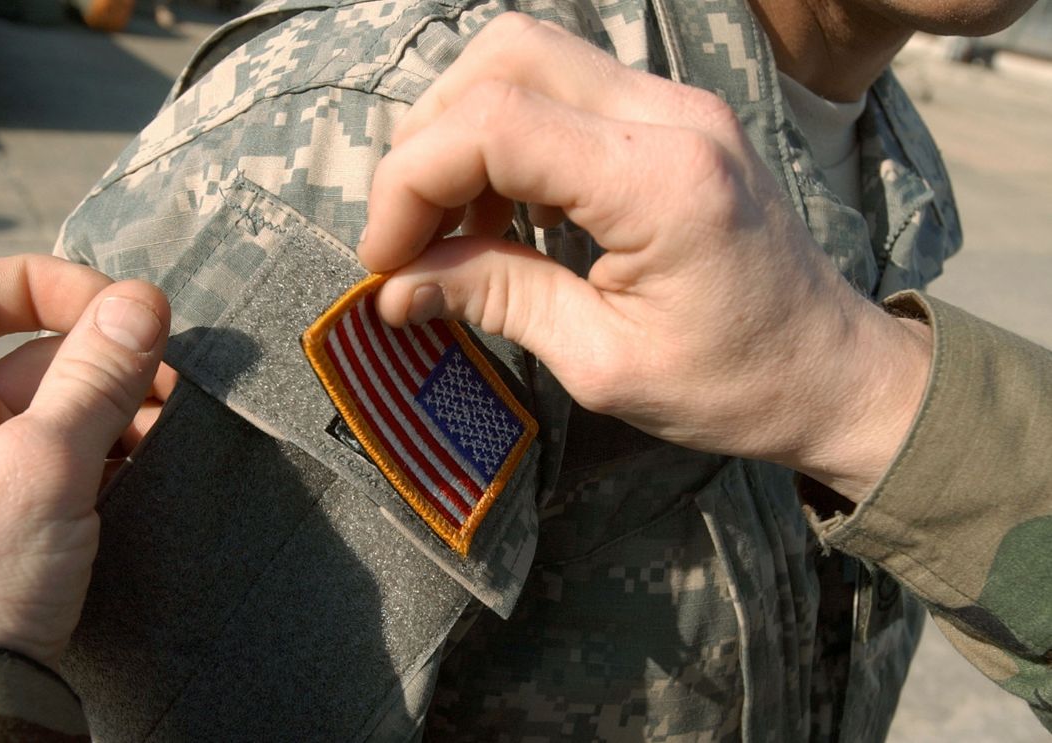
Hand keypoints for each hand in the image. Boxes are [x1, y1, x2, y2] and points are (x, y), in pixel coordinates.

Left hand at [0, 255, 169, 685]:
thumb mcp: (39, 464)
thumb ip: (96, 375)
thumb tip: (141, 300)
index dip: (45, 284)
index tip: (121, 312)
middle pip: (29, 354)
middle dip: (108, 362)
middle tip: (175, 385)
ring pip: (55, 415)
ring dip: (117, 415)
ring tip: (168, 440)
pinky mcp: (0, 529)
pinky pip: (62, 470)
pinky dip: (108, 464)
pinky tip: (147, 480)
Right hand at [359, 13, 930, 497]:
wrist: (833, 371)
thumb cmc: (734, 386)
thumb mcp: (603, 363)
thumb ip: (496, 301)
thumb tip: (394, 288)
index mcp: (662, 182)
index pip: (494, 123)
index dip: (410, 182)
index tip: (385, 259)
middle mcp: (672, 115)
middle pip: (505, 57)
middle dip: (428, 138)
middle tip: (411, 231)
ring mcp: (678, 103)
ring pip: (529, 55)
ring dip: (465, 129)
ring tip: (455, 225)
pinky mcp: (673, 114)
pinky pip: (564, 86)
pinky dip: (509, 135)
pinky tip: (508, 212)